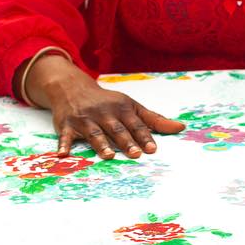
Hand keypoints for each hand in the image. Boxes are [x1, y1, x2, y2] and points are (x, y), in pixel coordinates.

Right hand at [28, 57, 185, 158]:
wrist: (73, 88)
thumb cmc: (108, 102)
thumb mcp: (131, 106)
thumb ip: (155, 120)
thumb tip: (181, 128)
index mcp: (121, 108)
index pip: (135, 124)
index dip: (144, 136)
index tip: (152, 149)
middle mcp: (104, 113)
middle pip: (116, 129)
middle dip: (126, 141)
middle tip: (135, 154)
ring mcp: (85, 119)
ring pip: (94, 133)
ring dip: (101, 144)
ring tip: (108, 156)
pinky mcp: (67, 125)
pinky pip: (66, 136)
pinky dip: (64, 144)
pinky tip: (64, 154)